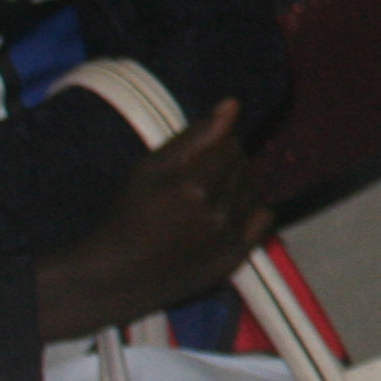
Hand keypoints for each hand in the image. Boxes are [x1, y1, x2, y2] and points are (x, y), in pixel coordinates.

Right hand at [35, 98, 270, 339]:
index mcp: (195, 187)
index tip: (193, 159)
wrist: (117, 276)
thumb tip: (233, 104)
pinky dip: (251, 211)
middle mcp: (218, 213)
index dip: (214, 147)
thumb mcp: (148, 169)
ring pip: (253, 192)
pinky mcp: (235, 259)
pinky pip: (263, 221)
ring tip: (207, 197)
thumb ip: (194, 136)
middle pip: (244, 168)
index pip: (231, 146)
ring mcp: (229, 239)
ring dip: (237, 187)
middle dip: (226, 165)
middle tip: (197, 177)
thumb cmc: (127, 216)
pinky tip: (227, 213)